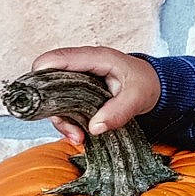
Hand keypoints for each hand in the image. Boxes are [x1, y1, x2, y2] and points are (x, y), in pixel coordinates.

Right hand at [28, 46, 160, 148]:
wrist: (154, 86)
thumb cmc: (145, 84)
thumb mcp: (138, 98)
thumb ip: (118, 111)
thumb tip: (95, 127)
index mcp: (94, 58)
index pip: (56, 59)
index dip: (40, 76)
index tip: (41, 101)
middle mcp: (81, 66)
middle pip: (47, 80)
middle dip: (50, 106)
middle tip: (69, 128)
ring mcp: (78, 79)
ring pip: (53, 97)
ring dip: (61, 119)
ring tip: (78, 137)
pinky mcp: (78, 92)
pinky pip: (64, 106)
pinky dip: (68, 122)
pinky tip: (80, 135)